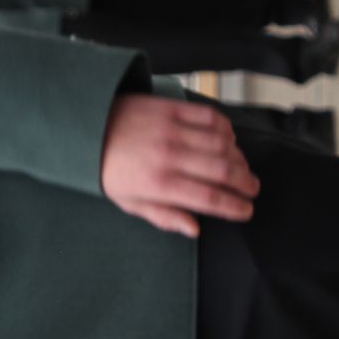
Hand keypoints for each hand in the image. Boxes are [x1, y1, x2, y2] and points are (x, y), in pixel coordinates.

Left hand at [100, 95, 259, 236]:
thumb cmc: (108, 169)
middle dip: (246, 183)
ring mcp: (172, 129)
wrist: (86, 128)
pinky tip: (227, 140)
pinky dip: (226, 129)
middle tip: (253, 189)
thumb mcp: (129, 203)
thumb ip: (164, 216)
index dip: (234, 206)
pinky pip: (210, 117)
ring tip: (242, 168)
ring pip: (222, 143)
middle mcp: (169, 156)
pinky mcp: (172, 108)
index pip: (209, 198)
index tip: (246, 210)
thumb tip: (194, 229)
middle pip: (223, 170)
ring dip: (239, 157)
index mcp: (158, 184)